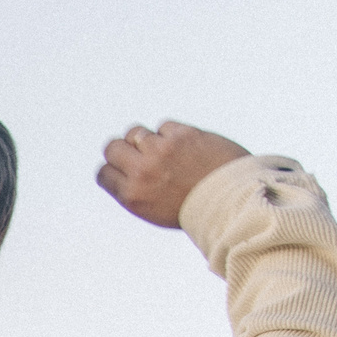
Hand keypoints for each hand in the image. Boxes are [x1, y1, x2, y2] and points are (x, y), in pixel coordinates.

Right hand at [97, 121, 249, 228]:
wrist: (232, 200)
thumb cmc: (196, 209)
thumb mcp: (154, 210)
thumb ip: (135, 189)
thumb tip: (122, 167)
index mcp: (132, 195)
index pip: (104, 172)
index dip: (114, 169)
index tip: (125, 169)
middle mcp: (142, 171)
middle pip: (113, 147)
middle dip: (124, 149)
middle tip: (139, 154)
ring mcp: (161, 151)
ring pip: (136, 132)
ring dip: (147, 139)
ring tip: (163, 149)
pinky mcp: (182, 135)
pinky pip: (164, 126)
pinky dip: (172, 134)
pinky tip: (185, 146)